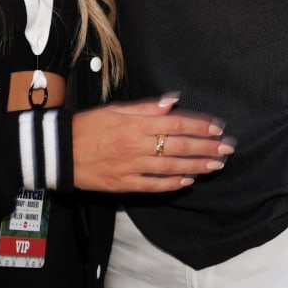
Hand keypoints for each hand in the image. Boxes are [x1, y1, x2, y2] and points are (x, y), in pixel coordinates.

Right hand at [72, 93, 232, 192]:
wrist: (60, 151)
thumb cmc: (86, 126)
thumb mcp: (114, 109)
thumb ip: (145, 107)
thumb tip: (172, 101)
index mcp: (135, 124)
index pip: (175, 124)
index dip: (199, 126)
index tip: (217, 128)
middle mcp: (137, 146)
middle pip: (179, 147)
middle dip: (206, 147)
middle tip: (227, 149)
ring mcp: (132, 167)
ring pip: (171, 168)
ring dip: (197, 166)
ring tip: (217, 165)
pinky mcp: (124, 184)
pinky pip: (153, 185)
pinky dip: (173, 185)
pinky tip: (189, 182)